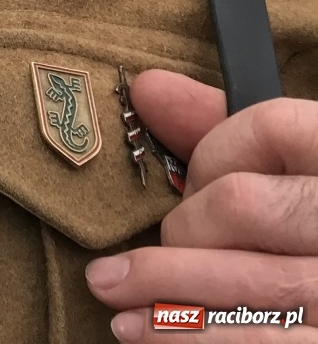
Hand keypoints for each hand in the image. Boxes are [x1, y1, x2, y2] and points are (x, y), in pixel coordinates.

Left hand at [85, 69, 317, 339]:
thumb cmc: (312, 226)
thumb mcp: (294, 173)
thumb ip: (227, 133)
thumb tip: (145, 89)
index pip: (272, 129)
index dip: (213, 153)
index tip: (185, 182)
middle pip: (241, 205)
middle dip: (176, 230)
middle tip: (134, 250)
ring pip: (247, 281)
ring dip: (162, 292)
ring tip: (109, 293)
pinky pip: (264, 341)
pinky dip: (192, 336)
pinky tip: (144, 333)